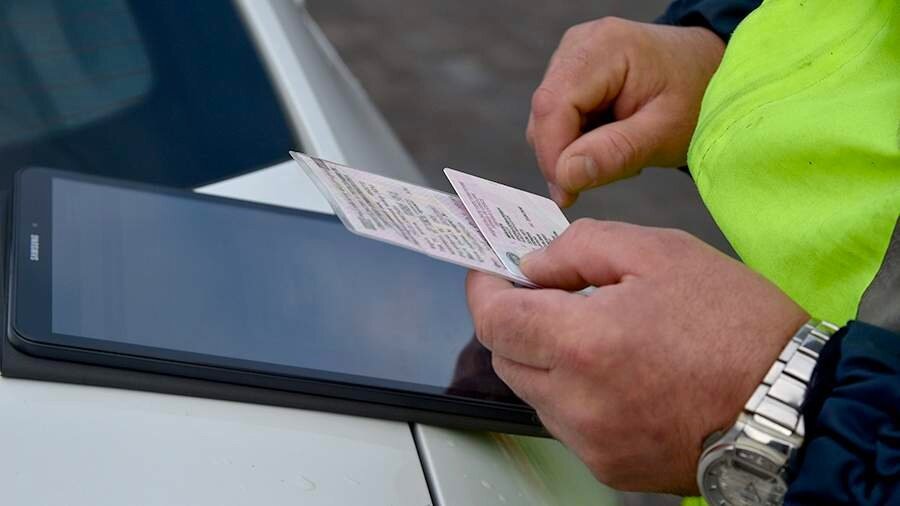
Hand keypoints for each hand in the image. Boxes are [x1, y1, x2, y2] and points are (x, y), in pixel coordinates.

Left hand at [466, 220, 808, 493]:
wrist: (792, 404)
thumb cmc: (736, 325)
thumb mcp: (660, 252)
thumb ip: (580, 248)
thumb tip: (532, 264)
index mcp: (586, 344)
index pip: (493, 320)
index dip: (483, 289)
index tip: (489, 271)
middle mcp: (578, 403)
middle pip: (505, 357)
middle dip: (514, 320)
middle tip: (547, 294)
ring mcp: (591, 442)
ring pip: (532, 392)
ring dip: (544, 357)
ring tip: (594, 333)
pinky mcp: (608, 466)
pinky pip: (564, 422)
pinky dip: (572, 392)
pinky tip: (613, 371)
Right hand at [526, 18, 724, 206]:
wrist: (712, 71)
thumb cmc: (698, 96)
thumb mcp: (665, 132)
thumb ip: (615, 153)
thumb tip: (565, 176)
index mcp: (604, 48)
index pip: (552, 106)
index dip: (552, 155)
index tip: (567, 195)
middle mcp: (579, 44)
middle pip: (545, 113)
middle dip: (564, 155)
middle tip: (608, 173)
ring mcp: (573, 55)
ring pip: (546, 119)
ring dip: (573, 148)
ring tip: (619, 151)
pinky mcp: (572, 71)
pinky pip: (557, 116)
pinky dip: (578, 138)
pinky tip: (611, 138)